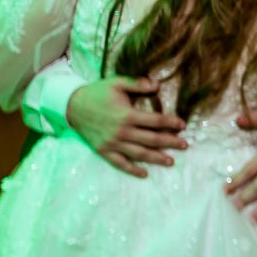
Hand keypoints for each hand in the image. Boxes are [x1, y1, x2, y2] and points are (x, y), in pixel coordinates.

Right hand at [66, 76, 185, 177]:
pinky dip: (132, 169)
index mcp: (127, 115)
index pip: (155, 121)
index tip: (183, 125)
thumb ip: (137, 84)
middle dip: (170, 142)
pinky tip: (144, 173)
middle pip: (151, 139)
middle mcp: (122, 132)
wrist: (72, 106)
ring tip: (170, 161)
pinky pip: (120, 163)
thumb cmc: (97, 93)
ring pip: (139, 154)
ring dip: (156, 158)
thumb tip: (157, 85)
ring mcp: (113, 143)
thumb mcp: (117, 83)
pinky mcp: (104, 151)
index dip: (170, 123)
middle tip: (185, 145)